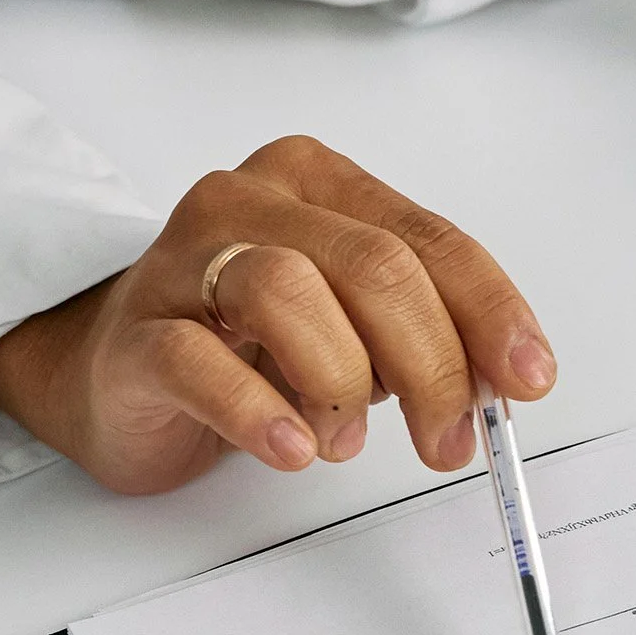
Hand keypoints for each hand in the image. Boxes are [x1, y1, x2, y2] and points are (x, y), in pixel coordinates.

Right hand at [0, 135, 556, 493]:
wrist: (110, 375)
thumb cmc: (241, 347)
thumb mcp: (351, 330)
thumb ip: (418, 338)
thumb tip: (498, 381)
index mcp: (316, 186)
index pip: (427, 241)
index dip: (488, 313)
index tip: (525, 379)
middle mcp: (250, 204)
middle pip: (371, 267)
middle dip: (432, 365)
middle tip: (448, 441)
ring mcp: (184, 262)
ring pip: (288, 292)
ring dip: (340, 382)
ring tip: (342, 440)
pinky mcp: (137, 333)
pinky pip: (200, 361)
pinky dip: (259, 412)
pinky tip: (292, 448)